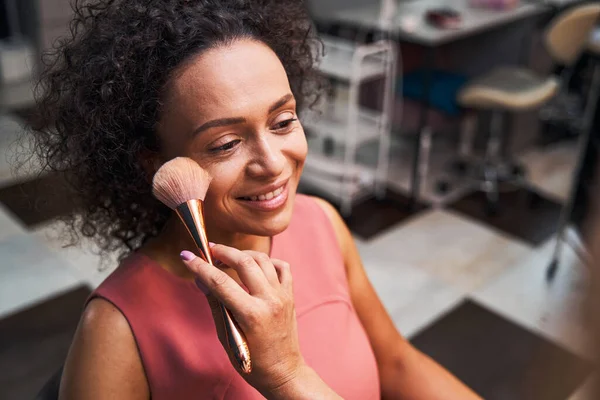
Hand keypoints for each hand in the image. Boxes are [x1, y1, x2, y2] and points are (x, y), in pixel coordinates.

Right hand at [180, 244, 303, 395]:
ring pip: (263, 260)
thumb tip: (201, 280)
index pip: (220, 282)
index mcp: (251, 314)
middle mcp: (269, 300)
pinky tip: (255, 265)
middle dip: (223, 252)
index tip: (186, 256)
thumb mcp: (227, 336)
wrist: (283, 372)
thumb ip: (216, 305)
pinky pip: (282, 267)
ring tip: (228, 256)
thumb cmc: (252, 361)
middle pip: (244, 262)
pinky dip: (268, 261)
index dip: (200, 267)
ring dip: (243, 253)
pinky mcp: (290, 295)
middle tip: (209, 250)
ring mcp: (282, 296)